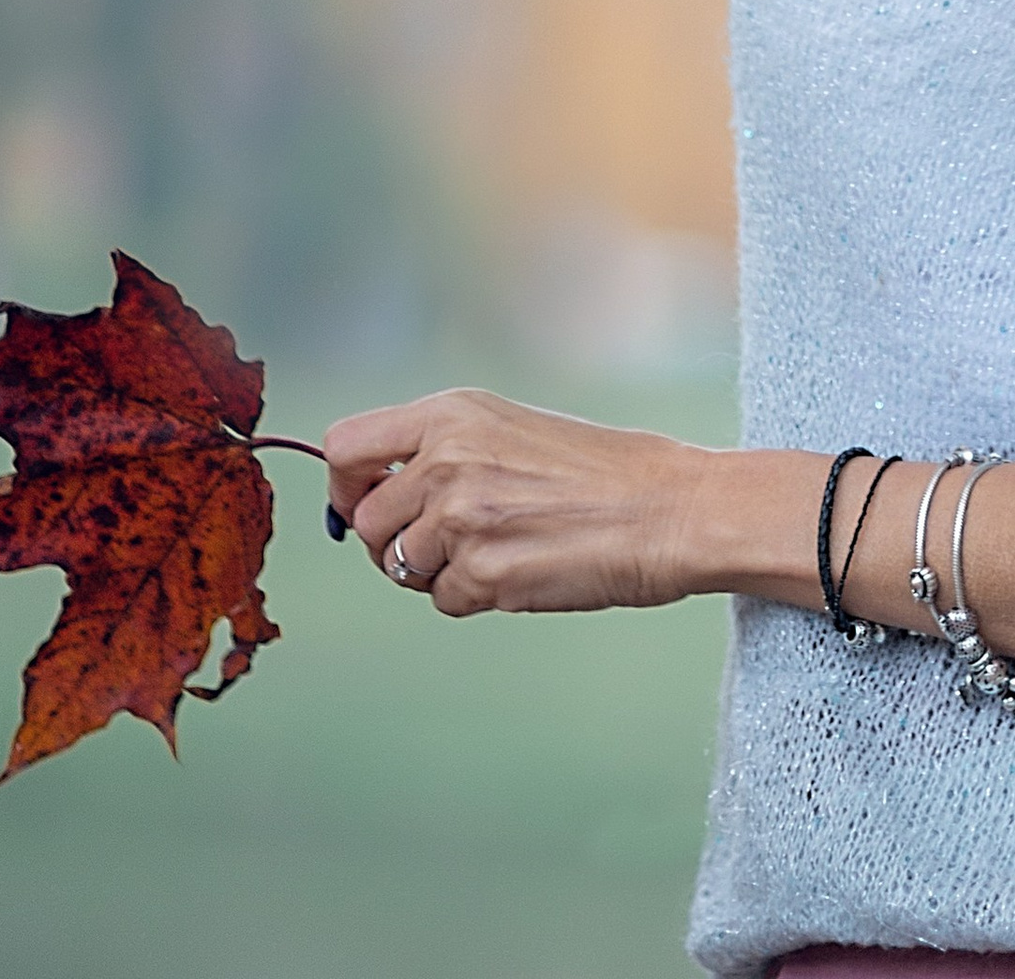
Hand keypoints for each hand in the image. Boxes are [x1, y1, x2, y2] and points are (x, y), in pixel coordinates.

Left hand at [324, 387, 710, 618]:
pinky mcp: (484, 574)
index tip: (361, 503)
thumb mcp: (511, 428)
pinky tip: (521, 569)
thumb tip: (377, 495)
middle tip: (442, 545)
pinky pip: (445, 600)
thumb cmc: (603, 470)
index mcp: (453, 413)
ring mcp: (463, 519)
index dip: (344, 486)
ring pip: (401, 567)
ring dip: (437, 571)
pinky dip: (474, 596)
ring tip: (497, 550)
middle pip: (365, 523)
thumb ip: (442, 451)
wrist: (669, 508)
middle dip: (393, 543)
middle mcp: (447, 460)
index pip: (346, 446)